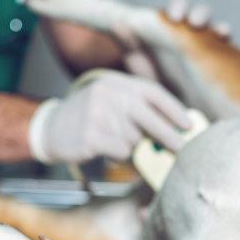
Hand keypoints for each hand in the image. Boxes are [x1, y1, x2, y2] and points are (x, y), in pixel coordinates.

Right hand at [27, 70, 190, 163]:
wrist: (51, 128)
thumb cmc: (91, 118)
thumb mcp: (112, 102)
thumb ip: (140, 110)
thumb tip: (176, 128)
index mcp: (117, 82)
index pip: (153, 93)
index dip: (174, 109)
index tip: (188, 125)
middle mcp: (108, 94)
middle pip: (148, 117)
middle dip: (168, 135)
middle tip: (181, 149)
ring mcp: (98, 113)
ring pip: (134, 139)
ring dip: (132, 147)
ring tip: (116, 142)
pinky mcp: (91, 135)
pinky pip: (121, 151)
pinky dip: (120, 156)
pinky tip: (107, 150)